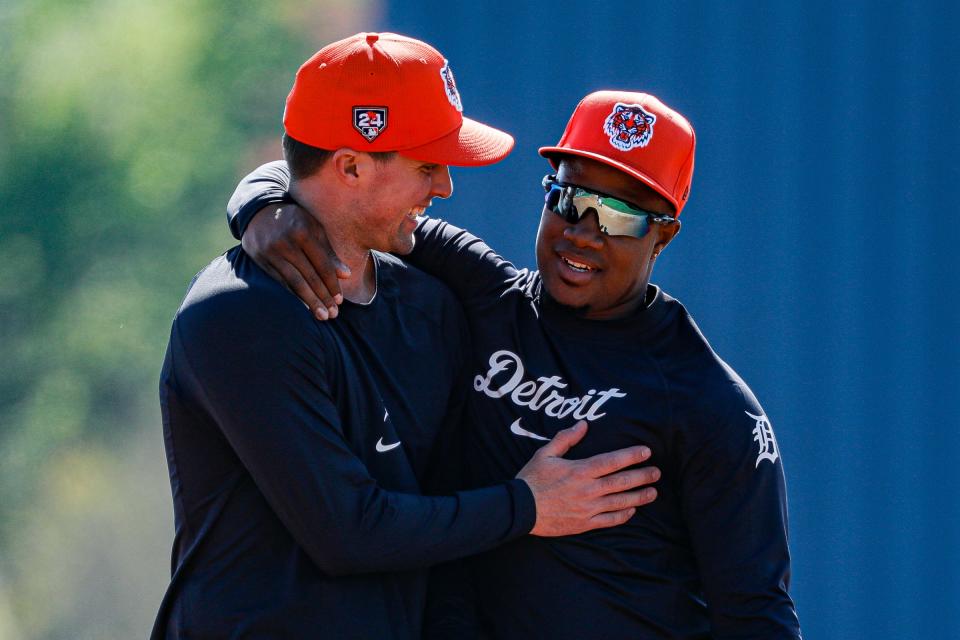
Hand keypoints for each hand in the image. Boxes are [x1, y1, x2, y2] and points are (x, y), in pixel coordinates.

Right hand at [243, 203, 350, 320]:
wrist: (260, 211)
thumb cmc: (296, 220)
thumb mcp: (315, 228)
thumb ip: (329, 251)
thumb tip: (346, 275)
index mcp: (304, 231)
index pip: (323, 264)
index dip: (332, 284)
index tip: (340, 300)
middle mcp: (287, 242)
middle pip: (309, 276)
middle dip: (323, 297)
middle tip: (333, 314)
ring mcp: (272, 252)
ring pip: (295, 282)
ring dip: (310, 301)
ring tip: (321, 316)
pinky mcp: (262, 260)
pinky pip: (282, 282)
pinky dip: (294, 295)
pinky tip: (304, 306)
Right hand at [516, 420, 659, 535]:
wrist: (519, 509)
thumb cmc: (531, 479)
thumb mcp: (545, 454)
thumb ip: (566, 438)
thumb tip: (583, 424)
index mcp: (579, 471)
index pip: (612, 461)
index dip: (631, 455)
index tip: (646, 451)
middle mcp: (588, 490)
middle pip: (621, 482)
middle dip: (642, 476)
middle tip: (657, 472)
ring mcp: (587, 508)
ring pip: (620, 502)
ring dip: (639, 497)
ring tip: (653, 492)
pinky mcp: (584, 524)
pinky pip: (609, 520)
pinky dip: (623, 516)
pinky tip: (632, 510)